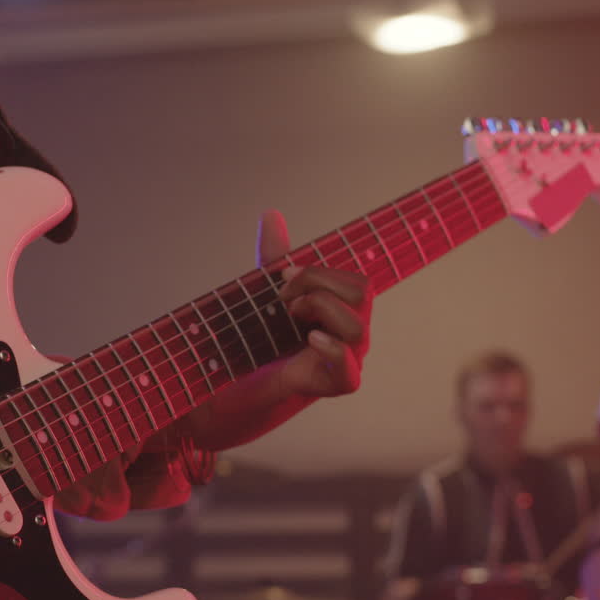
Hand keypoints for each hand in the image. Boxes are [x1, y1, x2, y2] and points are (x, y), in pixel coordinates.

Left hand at [261, 209, 371, 397]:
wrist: (236, 381)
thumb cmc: (260, 338)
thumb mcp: (266, 291)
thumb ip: (273, 256)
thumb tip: (271, 214)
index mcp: (343, 308)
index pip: (353, 279)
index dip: (318, 272)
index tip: (282, 276)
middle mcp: (351, 332)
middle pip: (362, 292)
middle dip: (319, 285)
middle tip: (284, 299)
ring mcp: (347, 360)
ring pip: (356, 325)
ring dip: (318, 310)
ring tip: (289, 318)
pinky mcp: (334, 385)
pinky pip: (349, 370)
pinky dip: (332, 349)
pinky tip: (310, 340)